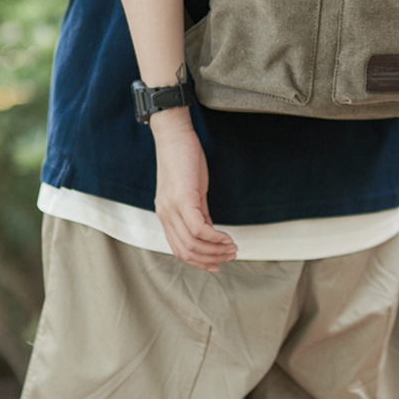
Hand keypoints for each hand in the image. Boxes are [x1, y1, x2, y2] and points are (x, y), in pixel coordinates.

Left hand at [151, 110, 237, 271]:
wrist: (174, 135)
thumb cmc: (183, 159)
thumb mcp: (191, 191)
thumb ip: (198, 213)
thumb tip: (210, 232)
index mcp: (165, 215)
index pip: (179, 249)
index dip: (200, 261)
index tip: (218, 263)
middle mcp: (165, 215)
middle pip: (186, 252)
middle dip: (211, 258)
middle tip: (231, 255)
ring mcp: (172, 209)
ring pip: (193, 244)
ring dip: (216, 250)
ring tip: (233, 247)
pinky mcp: (183, 199)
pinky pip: (199, 229)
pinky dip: (215, 237)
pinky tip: (227, 236)